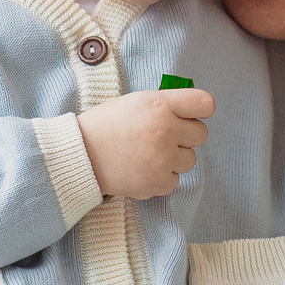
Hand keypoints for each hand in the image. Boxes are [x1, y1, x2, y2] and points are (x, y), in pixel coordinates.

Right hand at [79, 87, 213, 199]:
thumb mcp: (135, 101)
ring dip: (174, 159)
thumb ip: (165, 104)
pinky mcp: (157, 182)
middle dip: (185, 136)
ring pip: (190, 160)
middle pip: (201, 134)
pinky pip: (175, 181)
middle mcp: (165, 130)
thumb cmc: (106, 125)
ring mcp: (162, 158)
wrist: (80, 155)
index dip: (200, 110)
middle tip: (162, 137)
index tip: (191, 115)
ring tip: (148, 154)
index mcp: (159, 104)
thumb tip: (193, 111)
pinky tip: (143, 169)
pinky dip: (162, 177)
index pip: (205, 104)